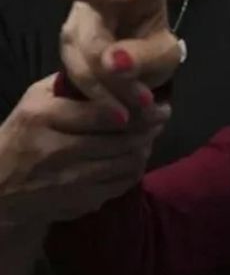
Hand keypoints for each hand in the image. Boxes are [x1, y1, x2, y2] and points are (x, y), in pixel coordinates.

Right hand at [0, 75, 168, 226]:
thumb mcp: (34, 102)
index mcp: (41, 118)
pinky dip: (136, 166)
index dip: (136, 108)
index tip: (154, 101)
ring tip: (152, 132)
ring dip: (147, 145)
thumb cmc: (22, 136)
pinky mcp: (81, 201)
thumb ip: (70, 85)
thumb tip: (114, 74)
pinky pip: (124, 182)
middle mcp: (55, 150)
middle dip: (150, 124)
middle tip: (162, 114)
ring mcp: (70, 180)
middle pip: (122, 138)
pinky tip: (137, 155)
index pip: (101, 112)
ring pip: (128, 160)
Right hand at [59, 0, 183, 118]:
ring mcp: (80, 17)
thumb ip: (144, 57)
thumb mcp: (161, 56)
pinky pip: (78, 71)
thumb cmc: (149, 50)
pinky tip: (119, 112)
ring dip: (112, 80)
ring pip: (88, 47)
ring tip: (140, 104)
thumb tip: (114, 62)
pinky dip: (101, 94)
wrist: (123, 69)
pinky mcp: (66, 45)